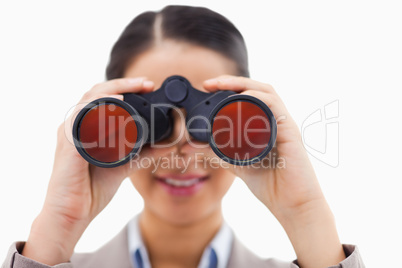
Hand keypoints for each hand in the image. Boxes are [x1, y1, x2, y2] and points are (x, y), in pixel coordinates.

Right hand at [22, 77, 153, 264]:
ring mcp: (70, 134)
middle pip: (96, 92)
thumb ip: (144, 153)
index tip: (148, 86)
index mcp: (86, 126)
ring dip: (112, 90)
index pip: (103, 97)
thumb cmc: (93, 188)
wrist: (74, 213)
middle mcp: (76, 125)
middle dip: (123, 84)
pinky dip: (98, 109)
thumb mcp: (125, 165)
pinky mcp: (69, 146)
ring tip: (134, 89)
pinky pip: (81, 120)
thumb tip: (168, 144)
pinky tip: (114, 104)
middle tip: (146, 83)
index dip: (124, 87)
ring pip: (88, 100)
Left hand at [204, 75, 345, 267]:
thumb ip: (216, 153)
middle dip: (233, 81)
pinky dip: (259, 99)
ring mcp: (284, 125)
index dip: (229, 88)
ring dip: (244, 85)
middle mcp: (276, 120)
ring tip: (222, 85)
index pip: (249, 96)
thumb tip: (190, 147)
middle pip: (257, 89)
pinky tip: (245, 97)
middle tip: (210, 83)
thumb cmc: (270, 184)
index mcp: (265, 124)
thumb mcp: (235, 163)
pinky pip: (276, 107)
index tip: (207, 87)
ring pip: (267, 92)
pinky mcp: (291, 133)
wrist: (291, 205)